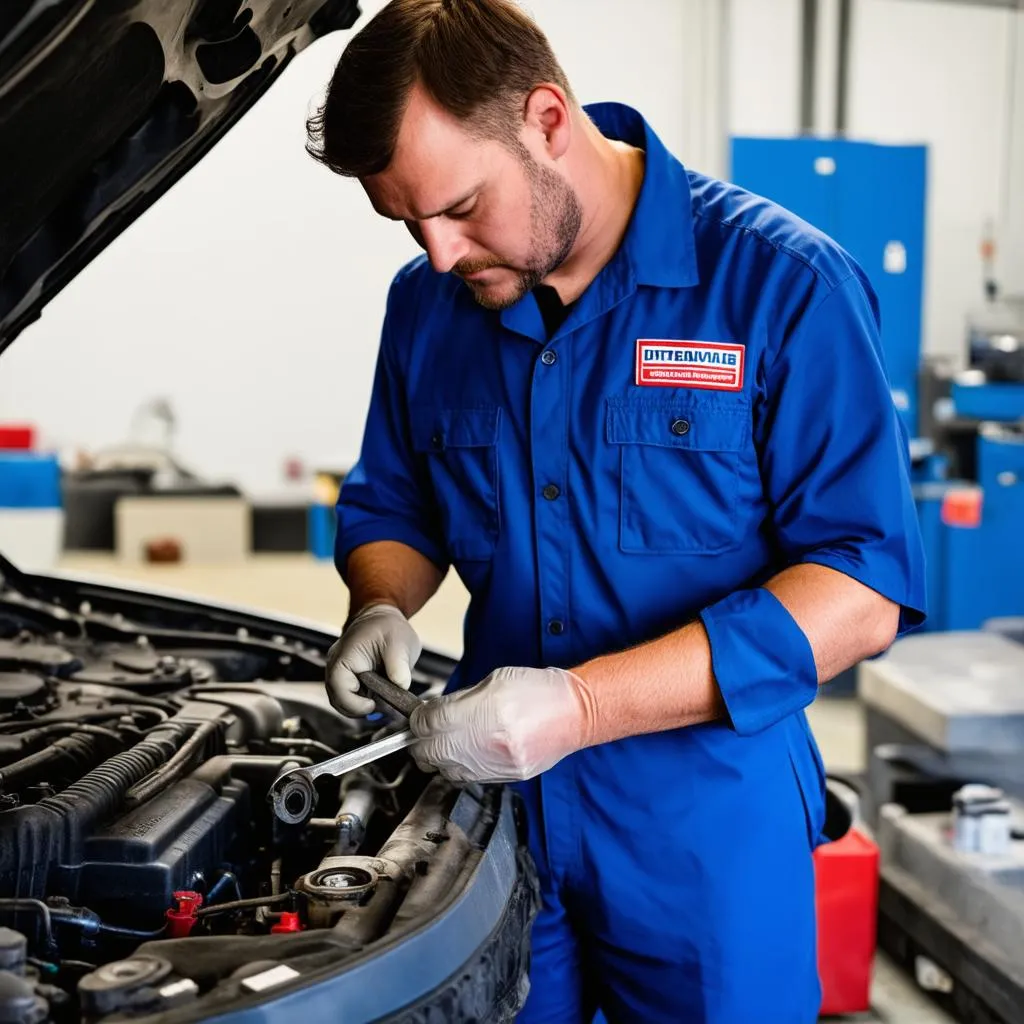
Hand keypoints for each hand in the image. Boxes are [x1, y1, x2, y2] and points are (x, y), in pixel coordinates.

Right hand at [325, 603, 421, 715]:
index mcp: (344, 657)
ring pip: (344, 703)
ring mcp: (342, 675)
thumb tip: (401, 685)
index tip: (374, 705)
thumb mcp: (399, 641)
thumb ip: (399, 664)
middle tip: (383, 706)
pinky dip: (365, 702)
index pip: (339, 688)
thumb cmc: (387, 626)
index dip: (354, 703)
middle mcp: (337, 667)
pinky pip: (352, 698)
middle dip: (359, 709)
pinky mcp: (350, 680)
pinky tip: (381, 697)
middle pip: (338, 700)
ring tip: (384, 701)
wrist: (382, 618)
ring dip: (363, 706)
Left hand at [408, 666, 593, 783]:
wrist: (574, 712)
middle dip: (422, 742)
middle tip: (424, 732)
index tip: (418, 717)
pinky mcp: (507, 777)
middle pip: (431, 752)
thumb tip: (434, 712)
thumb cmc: (538, 691)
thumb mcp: (494, 680)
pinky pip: (469, 778)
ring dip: (439, 758)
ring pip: (446, 771)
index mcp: (483, 711)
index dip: (417, 720)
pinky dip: (460, 767)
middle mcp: (487, 742)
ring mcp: (496, 764)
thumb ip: (460, 699)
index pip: (429, 723)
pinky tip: (466, 753)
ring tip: (445, 742)